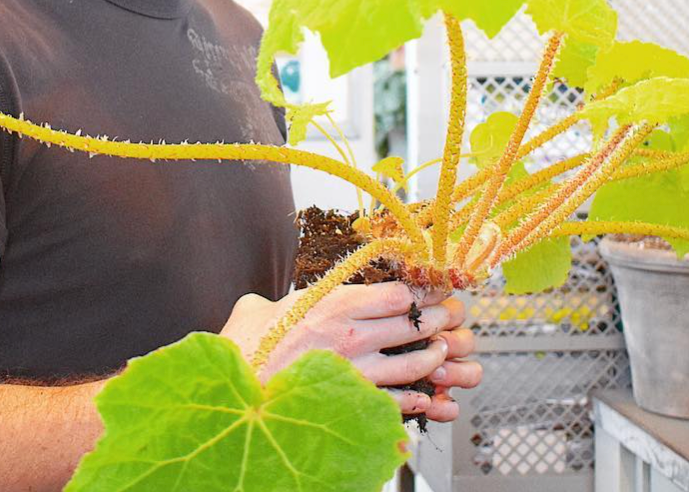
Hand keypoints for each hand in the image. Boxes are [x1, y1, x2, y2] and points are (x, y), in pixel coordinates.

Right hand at [220, 283, 479, 419]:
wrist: (239, 395)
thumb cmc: (247, 348)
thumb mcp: (265, 308)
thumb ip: (281, 299)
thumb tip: (270, 300)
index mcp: (335, 304)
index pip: (398, 292)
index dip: (420, 289)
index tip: (431, 287)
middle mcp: (352, 335)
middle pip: (414, 323)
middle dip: (438, 318)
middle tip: (449, 316)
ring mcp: (356, 371)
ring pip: (414, 362)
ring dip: (434, 356)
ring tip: (441, 350)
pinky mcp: (353, 402)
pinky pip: (398, 401)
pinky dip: (417, 398)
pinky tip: (424, 395)